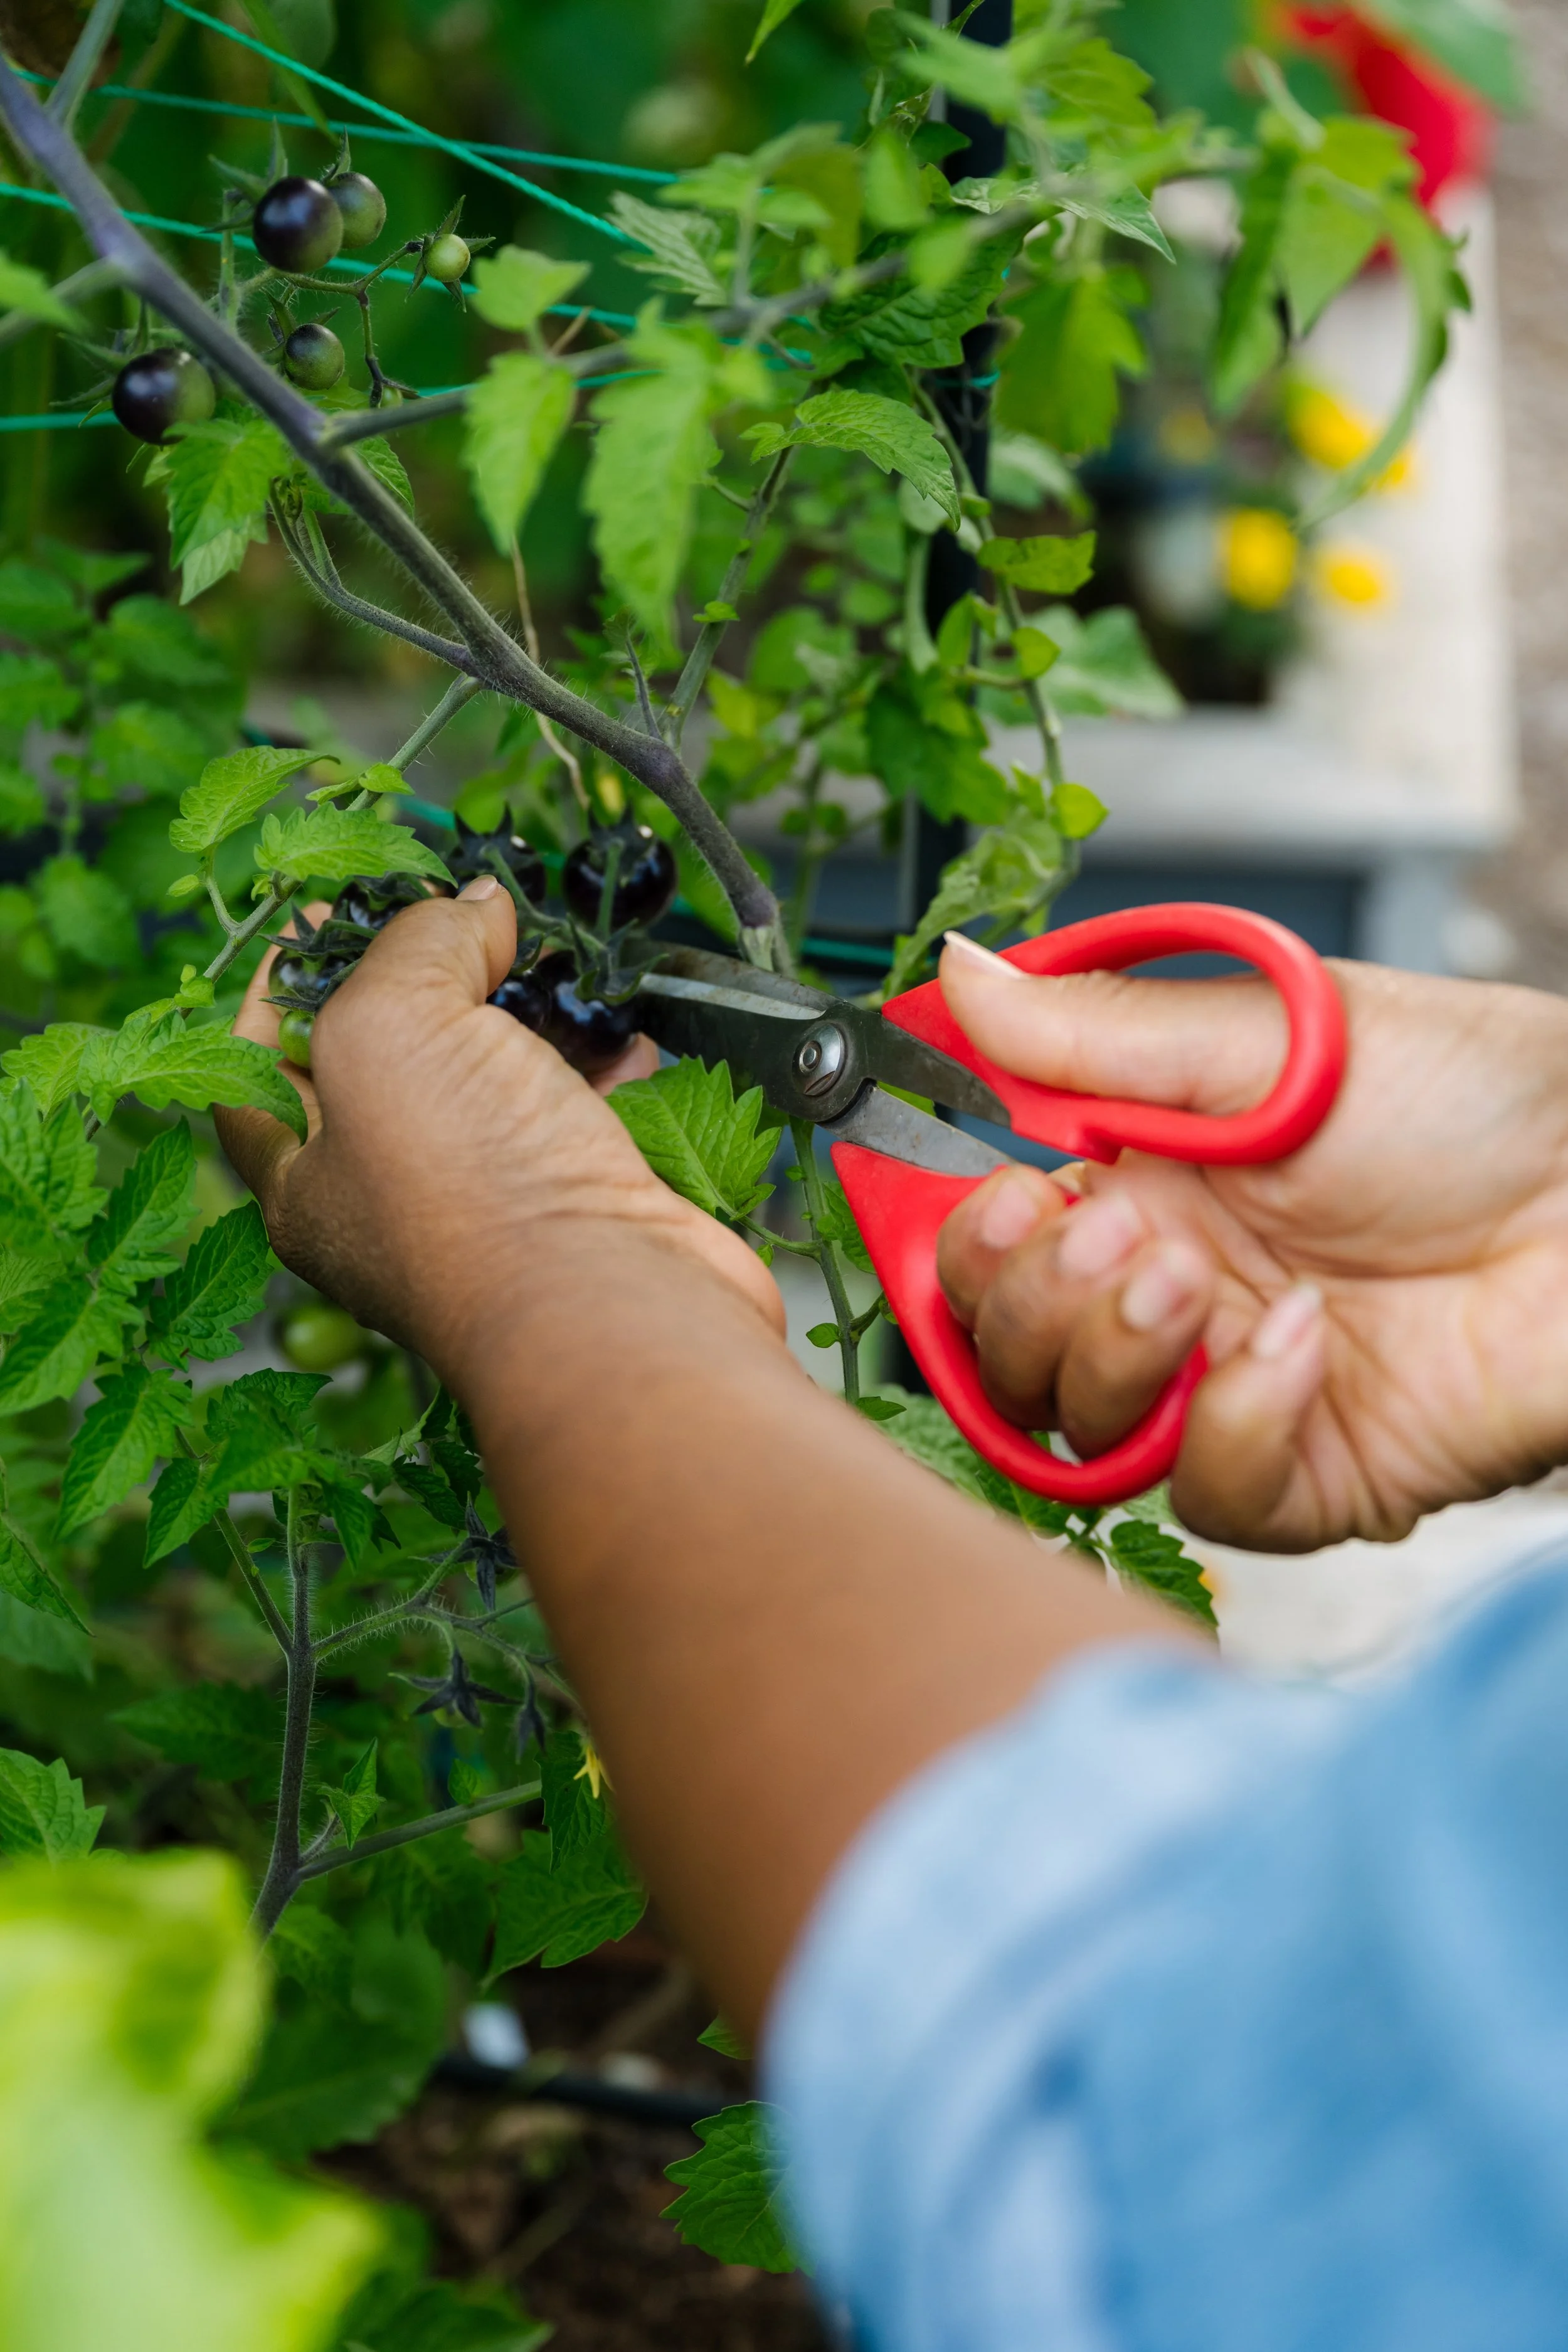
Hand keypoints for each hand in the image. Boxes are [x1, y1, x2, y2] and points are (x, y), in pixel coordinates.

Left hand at [216, 879, 783, 1377]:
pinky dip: (602, 1067)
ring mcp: (494, 1205)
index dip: (278, 985)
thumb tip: (472, 908)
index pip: (257, 1071)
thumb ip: (414, 947)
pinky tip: (621, 1037)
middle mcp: (393, 1203)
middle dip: (422, 982)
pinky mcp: (582, 1201)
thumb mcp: (392, 1025)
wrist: (617, 1309)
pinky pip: (581, 1114)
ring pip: (494, 1082)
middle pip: (387, 1064)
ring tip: (541, 953)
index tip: (324, 914)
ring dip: (521, 1014)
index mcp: (307, 1183)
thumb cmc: (472, 1191)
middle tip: (453, 916)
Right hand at [934, 936, 1567, 1549]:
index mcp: (1140, 1181)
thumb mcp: (1269, 1034)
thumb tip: (960, 978)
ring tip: (1198, 1282)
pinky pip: (1210, 1495)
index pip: (988, 1245)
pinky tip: (1304, 1343)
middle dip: (1029, 1302)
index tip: (1005, 1195)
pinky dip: (1234, 1423)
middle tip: (1117, 1233)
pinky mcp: (1309, 1470)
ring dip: (1113, 1356)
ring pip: (1080, 1432)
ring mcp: (1228, 1385)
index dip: (967, 1239)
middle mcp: (1169, 1291)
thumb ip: (1099, 1031)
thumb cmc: (1472, 1096)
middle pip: (1007, 1353)